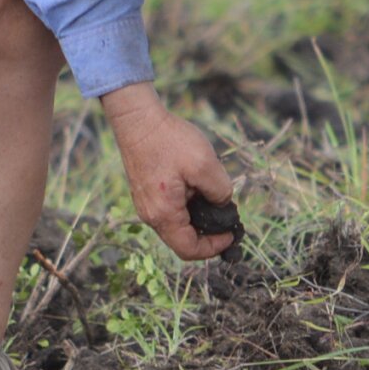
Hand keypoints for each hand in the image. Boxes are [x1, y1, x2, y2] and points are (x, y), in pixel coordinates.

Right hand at [103, 86, 236, 259]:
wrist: (137, 119)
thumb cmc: (169, 140)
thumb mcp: (205, 165)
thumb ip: (221, 191)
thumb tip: (224, 204)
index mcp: (163, 214)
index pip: (189, 250)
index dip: (213, 247)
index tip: (231, 233)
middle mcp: (150, 214)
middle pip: (182, 239)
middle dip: (207, 232)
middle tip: (227, 216)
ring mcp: (145, 204)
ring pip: (176, 223)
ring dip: (197, 216)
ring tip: (213, 195)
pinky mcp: (145, 192)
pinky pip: (169, 209)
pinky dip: (187, 205)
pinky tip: (197, 184)